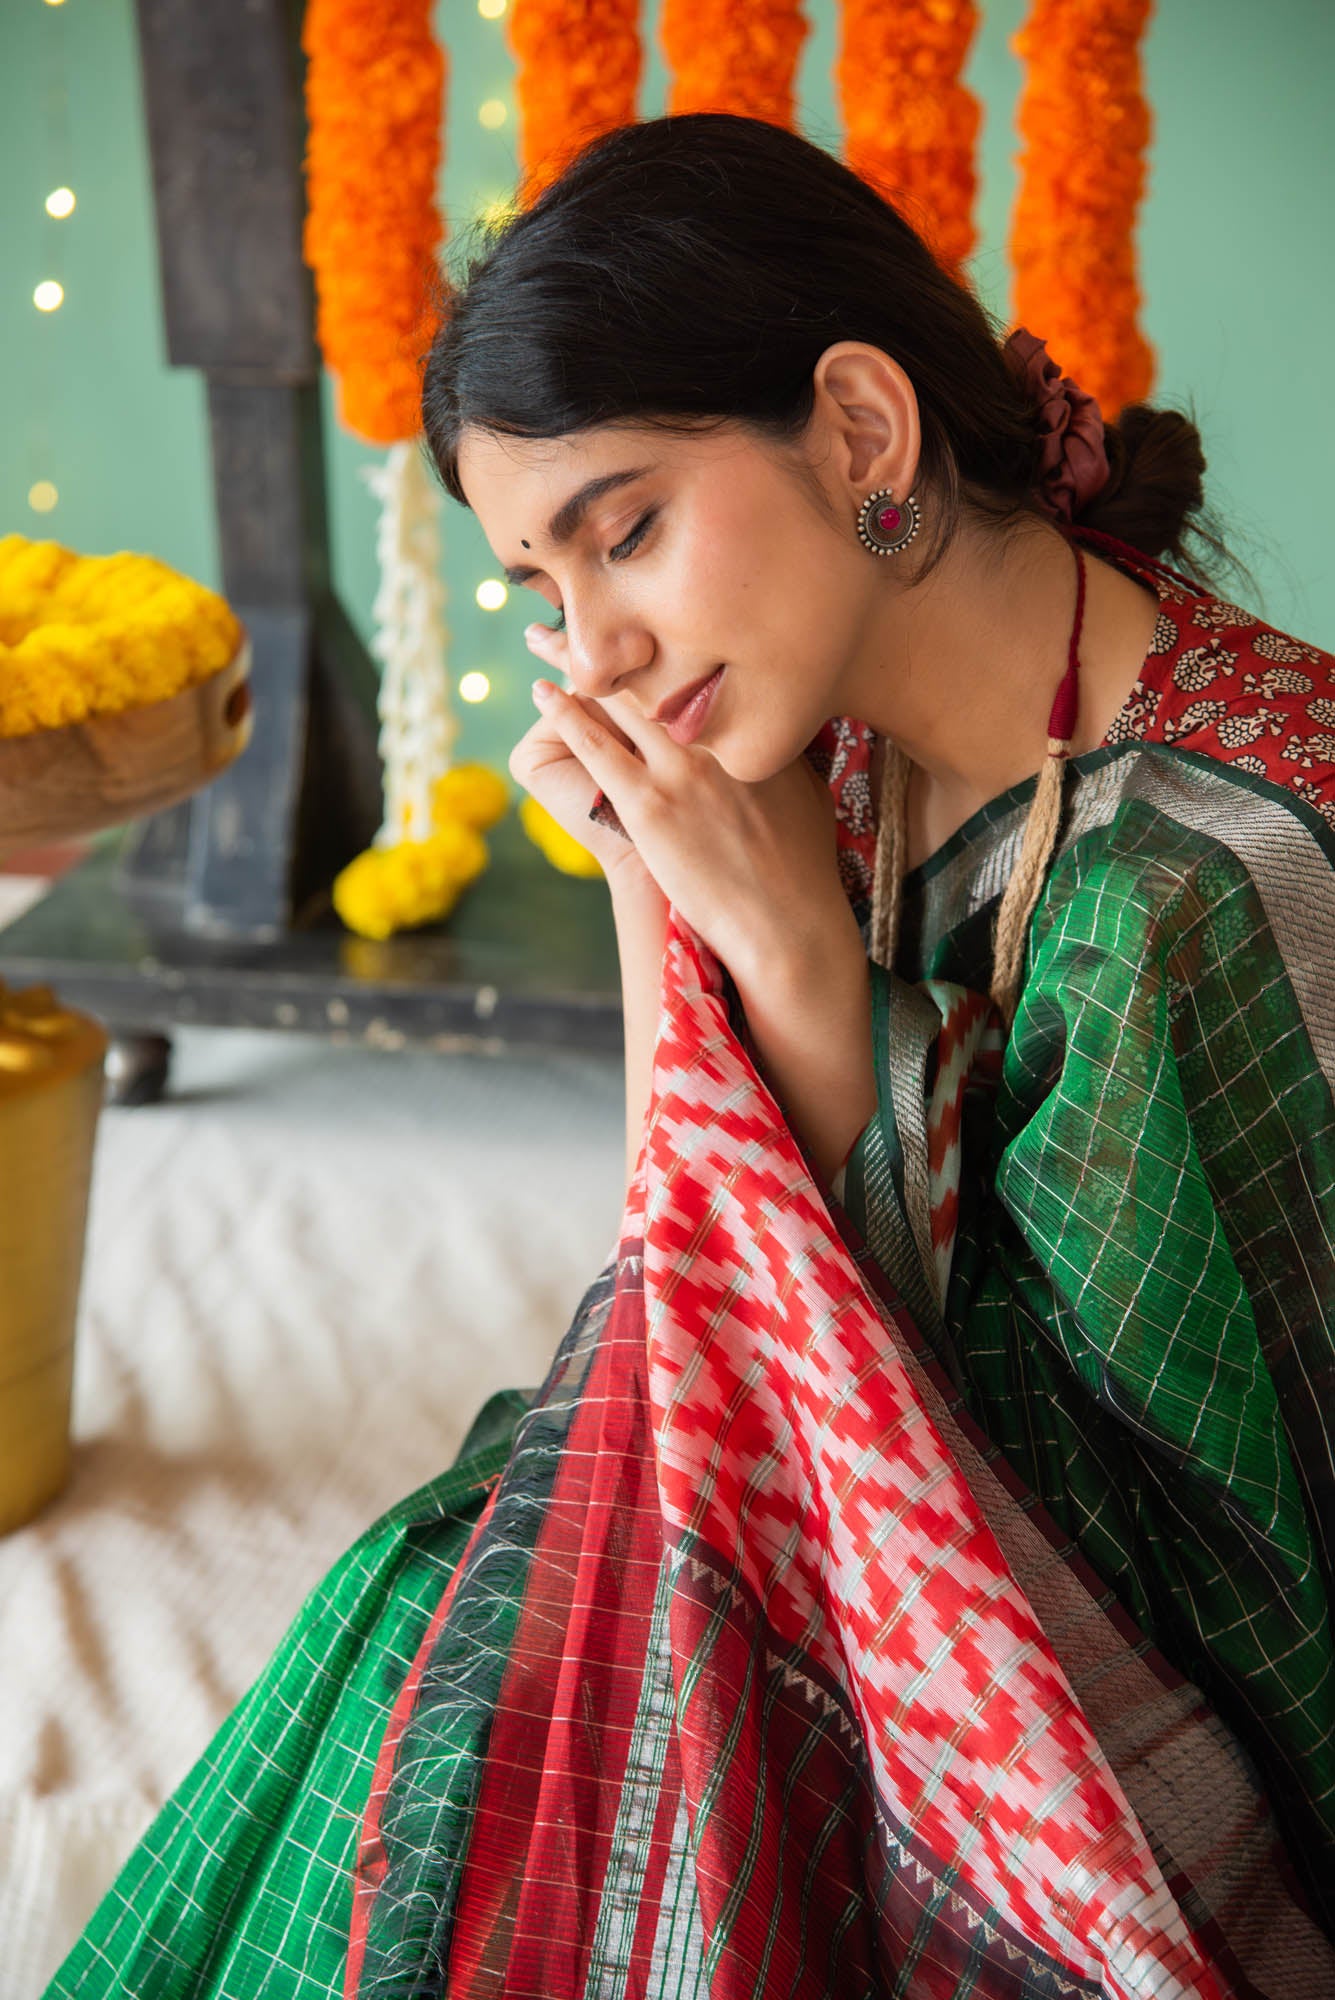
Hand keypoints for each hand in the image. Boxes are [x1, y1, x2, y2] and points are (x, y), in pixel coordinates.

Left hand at [520, 644, 857, 991]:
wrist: (787, 922)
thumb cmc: (801, 866)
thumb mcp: (806, 788)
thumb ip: (782, 748)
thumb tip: (776, 722)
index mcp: (751, 727)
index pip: (697, 665)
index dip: (659, 635)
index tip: (636, 613)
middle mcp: (715, 737)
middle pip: (652, 666)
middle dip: (608, 631)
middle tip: (573, 599)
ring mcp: (679, 771)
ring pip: (617, 697)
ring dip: (573, 660)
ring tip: (539, 634)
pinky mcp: (648, 808)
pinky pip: (596, 747)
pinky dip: (565, 714)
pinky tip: (542, 692)